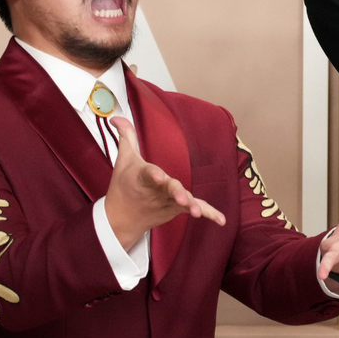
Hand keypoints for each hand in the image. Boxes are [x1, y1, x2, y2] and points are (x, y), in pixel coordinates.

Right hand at [104, 117, 225, 250]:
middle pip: (168, 189)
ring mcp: (167, 202)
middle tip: (182, 199)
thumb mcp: (124, 160)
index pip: (148, 174)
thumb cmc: (123, 187)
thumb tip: (116, 117)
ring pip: (180, 202)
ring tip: (197, 212)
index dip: (153, 175)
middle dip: (175, 193)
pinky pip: (194, 209)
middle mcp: (156, 191)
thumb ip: (127, 136)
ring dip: (190, 206)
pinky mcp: (176, 209)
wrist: (120, 220)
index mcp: (142, 177)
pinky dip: (208, 213)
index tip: (158, 176)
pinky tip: (222, 220)